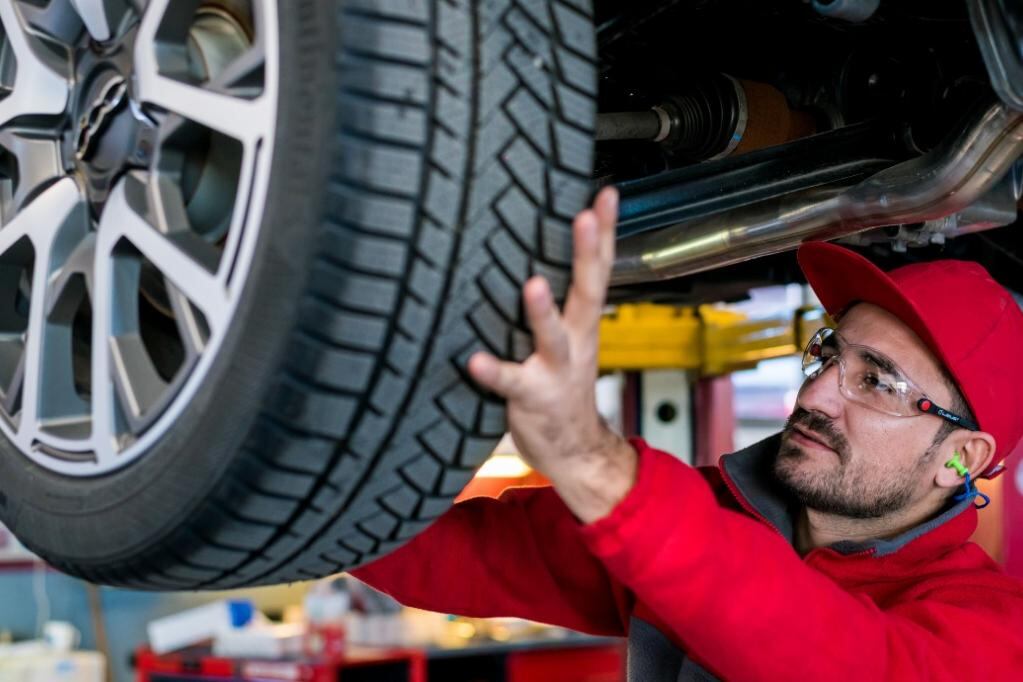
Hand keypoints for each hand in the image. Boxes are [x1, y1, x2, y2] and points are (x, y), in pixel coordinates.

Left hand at [467, 187, 636, 522]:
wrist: (577, 452)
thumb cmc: (562, 388)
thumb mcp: (569, 338)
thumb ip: (555, 301)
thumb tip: (531, 252)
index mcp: (583, 323)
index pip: (598, 269)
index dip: (606, 231)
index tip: (606, 193)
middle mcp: (575, 341)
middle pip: (587, 290)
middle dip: (589, 253)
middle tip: (586, 216)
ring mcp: (556, 371)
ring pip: (552, 337)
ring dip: (543, 311)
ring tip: (532, 284)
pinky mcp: (532, 398)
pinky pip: (511, 382)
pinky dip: (493, 370)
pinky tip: (474, 360)